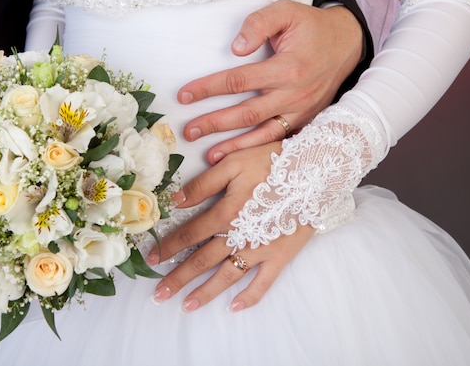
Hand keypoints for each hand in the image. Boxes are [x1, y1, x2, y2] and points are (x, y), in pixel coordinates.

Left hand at [146, 142, 314, 311]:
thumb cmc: (273, 162)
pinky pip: (263, 282)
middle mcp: (239, 237)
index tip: (153, 258)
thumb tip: (176, 201)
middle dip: (178, 278)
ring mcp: (260, 250)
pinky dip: (250, 297)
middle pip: (202, 261)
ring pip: (227, 276)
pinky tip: (235, 306)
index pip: (189, 235)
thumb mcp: (233, 163)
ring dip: (205, 292)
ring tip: (186, 305)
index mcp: (225, 213)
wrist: (316, 171)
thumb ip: (203, 184)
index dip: (169, 247)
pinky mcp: (281, 256)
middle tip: (159, 294)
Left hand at [179, 0, 362, 163]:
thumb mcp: (286, 11)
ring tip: (208, 155)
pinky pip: (278, 139)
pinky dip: (257, 149)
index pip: (238, 81)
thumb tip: (235, 48)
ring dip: (234, 146)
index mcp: (287, 67)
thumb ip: (259, 24)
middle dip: (214, 123)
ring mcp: (300, 110)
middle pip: (246, 113)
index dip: (208, 88)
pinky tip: (238, 157)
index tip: (184, 95)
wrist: (347, 44)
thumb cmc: (311, 27)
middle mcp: (293, 94)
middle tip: (188, 131)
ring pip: (262, 133)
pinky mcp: (305, 120)